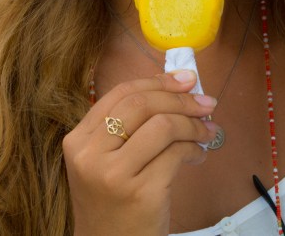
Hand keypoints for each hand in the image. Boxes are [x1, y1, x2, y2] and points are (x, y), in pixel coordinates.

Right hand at [62, 70, 217, 235]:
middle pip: (142, 105)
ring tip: (207, 132)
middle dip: (181, 99)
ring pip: (163, 126)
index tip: (186, 80)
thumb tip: (178, 87)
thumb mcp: (104, 162)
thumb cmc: (113, 204)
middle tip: (206, 104)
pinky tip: (198, 155)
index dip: (158, 81)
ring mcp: (114, 175)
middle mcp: (90, 155)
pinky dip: (194, 149)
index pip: (120, 94)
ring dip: (193, 124)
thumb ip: (128, 128)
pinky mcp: (141, 193)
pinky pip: (176, 154)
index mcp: (78, 140)